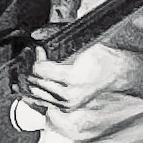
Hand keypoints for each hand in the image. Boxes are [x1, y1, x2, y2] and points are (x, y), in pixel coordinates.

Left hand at [19, 43, 135, 112]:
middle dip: (29, 67)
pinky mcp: (65, 108)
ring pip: (34, 92)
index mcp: (72, 78)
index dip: (36, 58)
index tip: (38, 50)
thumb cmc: (101, 58)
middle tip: (29, 56)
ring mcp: (66, 104)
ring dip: (27, 80)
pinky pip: (40, 102)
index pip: (40, 70)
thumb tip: (35, 34)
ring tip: (28, 68)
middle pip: (35, 81)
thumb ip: (56, 35)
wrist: (116, 74)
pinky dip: (31, 93)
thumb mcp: (81, 43)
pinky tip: (26, 85)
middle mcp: (68, 95)